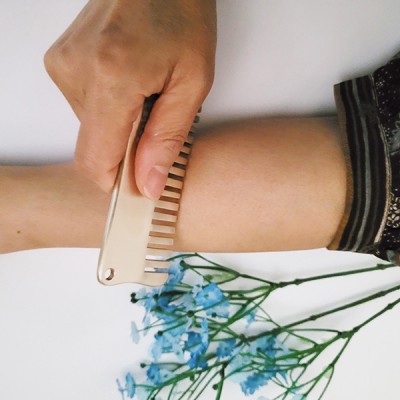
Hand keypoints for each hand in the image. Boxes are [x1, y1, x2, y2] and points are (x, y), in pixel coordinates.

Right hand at [44, 0, 215, 197]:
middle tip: (156, 118)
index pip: (96, 161)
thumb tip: (148, 185)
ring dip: (121, 124)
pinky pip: (85, 107)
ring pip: (91, 129)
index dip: (119, 183)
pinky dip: (111, 107)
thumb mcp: (192, 80)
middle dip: (127, 147)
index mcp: (111, 76)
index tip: (142, 187)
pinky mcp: (61, 61)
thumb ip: (167, 138)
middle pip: (95, 147)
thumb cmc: (181, 12)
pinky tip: (130, 83)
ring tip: (145, 92)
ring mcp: (63, 64)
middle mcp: (75, 70)